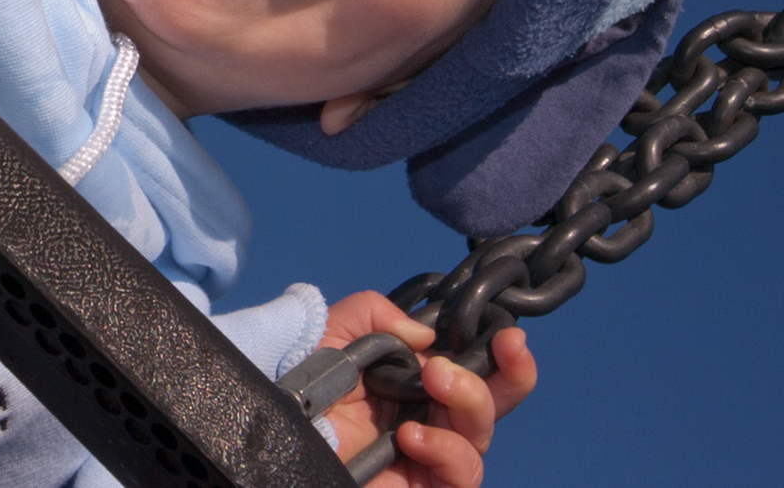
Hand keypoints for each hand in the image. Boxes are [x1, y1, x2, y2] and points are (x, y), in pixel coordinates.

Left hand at [319, 290, 537, 487]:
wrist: (273, 430)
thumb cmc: (299, 384)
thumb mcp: (329, 331)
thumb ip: (373, 314)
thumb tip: (426, 336)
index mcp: (417, 379)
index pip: (478, 368)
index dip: (504, 355)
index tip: (510, 337)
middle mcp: (431, 415)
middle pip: (495, 403)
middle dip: (508, 377)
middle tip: (464, 358)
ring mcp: (429, 453)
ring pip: (481, 436)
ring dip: (469, 402)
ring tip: (432, 382)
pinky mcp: (422, 486)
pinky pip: (462, 476)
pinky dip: (447, 451)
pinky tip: (412, 435)